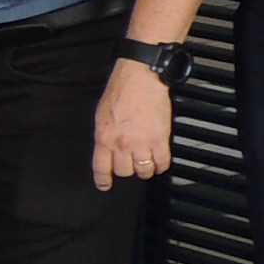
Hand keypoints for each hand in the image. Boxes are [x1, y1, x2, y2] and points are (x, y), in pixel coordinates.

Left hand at [91, 61, 172, 191]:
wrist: (140, 78)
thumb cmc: (120, 92)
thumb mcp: (101, 115)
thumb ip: (104, 135)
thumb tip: (107, 151)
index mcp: (104, 137)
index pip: (101, 168)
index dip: (103, 180)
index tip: (105, 186)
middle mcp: (121, 144)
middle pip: (124, 172)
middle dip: (127, 169)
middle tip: (131, 163)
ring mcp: (141, 143)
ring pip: (144, 170)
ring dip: (145, 169)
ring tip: (146, 162)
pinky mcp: (160, 139)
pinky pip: (162, 163)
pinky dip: (161, 165)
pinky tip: (160, 161)